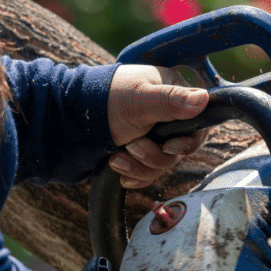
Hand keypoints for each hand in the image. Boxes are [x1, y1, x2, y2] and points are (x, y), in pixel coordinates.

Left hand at [107, 65, 209, 188]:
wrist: (66, 119)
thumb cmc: (104, 99)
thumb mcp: (140, 99)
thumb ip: (171, 100)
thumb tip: (204, 99)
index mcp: (174, 95)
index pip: (199, 125)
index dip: (188, 142)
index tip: (169, 147)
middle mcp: (168, 117)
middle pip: (181, 150)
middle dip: (155, 156)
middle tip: (133, 147)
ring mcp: (154, 136)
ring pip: (164, 164)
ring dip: (140, 166)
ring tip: (117, 158)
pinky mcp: (140, 153)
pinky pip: (149, 173)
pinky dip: (134, 175)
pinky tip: (118, 169)